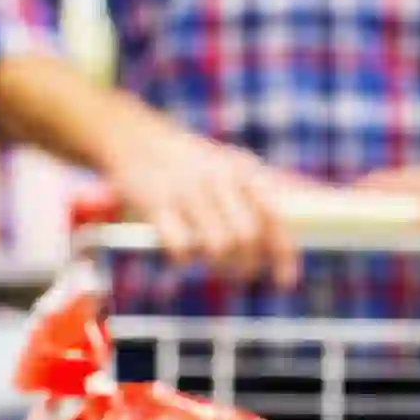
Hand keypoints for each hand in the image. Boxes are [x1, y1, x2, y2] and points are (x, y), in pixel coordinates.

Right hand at [105, 121, 302, 287]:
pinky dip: (184, 259)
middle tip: (237, 273)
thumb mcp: (230, 166)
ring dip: (217, 265)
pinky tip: (182, 253)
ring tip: (211, 263)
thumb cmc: (191, 163)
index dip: (283, 256)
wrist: (136, 137)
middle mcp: (220, 177)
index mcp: (244, 170)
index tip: (284, 282)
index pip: (274, 218)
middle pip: (247, 238)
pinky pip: (181, 247)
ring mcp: (188, 189)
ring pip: (218, 246)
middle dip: (246, 265)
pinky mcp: (157, 203)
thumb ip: (258, 197)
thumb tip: (282, 245)